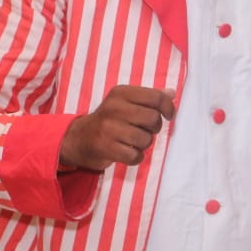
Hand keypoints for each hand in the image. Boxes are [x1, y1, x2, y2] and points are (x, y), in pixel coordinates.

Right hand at [59, 85, 175, 171]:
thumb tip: (172, 93)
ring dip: (144, 144)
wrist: (78, 139)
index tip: (168, 116)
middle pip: (152, 118)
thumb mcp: (125, 102)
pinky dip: (136, 157)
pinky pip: (135, 156)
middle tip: (144, 130)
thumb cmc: (109, 120)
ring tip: (133, 142)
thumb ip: (149, 98)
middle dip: (154, 128)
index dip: (168, 108)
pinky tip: (128, 153)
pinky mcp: (106, 148)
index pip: (155, 97)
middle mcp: (114, 108)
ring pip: (145, 139)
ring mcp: (108, 128)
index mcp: (121, 93)